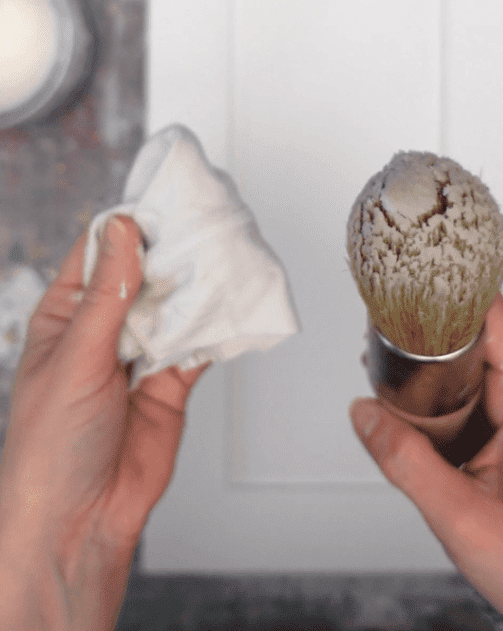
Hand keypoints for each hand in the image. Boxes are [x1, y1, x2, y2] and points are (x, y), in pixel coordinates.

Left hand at [0, 216, 209, 630]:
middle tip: (205, 225)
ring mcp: (138, 357)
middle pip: (143, 276)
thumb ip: (107, 297)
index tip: (164, 202)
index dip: (130, 227)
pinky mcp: (170, 384)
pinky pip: (198, 345)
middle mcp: (102, 331)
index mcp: (65, 316)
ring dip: (196, 288)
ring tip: (224, 259)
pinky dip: (215, 329)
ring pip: (174, 307)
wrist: (79, 523)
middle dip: (172, 254)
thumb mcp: (74, 359)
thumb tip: (124, 234)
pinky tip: (230, 309)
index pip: (99, 254)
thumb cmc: (49, 448)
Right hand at [350, 291, 502, 622]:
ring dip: (428, 361)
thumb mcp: (463, 520)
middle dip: (429, 326)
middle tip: (384, 319)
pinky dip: (435, 392)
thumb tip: (363, 412)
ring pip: (469, 366)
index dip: (458, 290)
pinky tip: (403, 397)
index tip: (421, 268)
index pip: (497, 321)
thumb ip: (407, 463)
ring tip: (383, 353)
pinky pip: (468, 396)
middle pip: (477, 336)